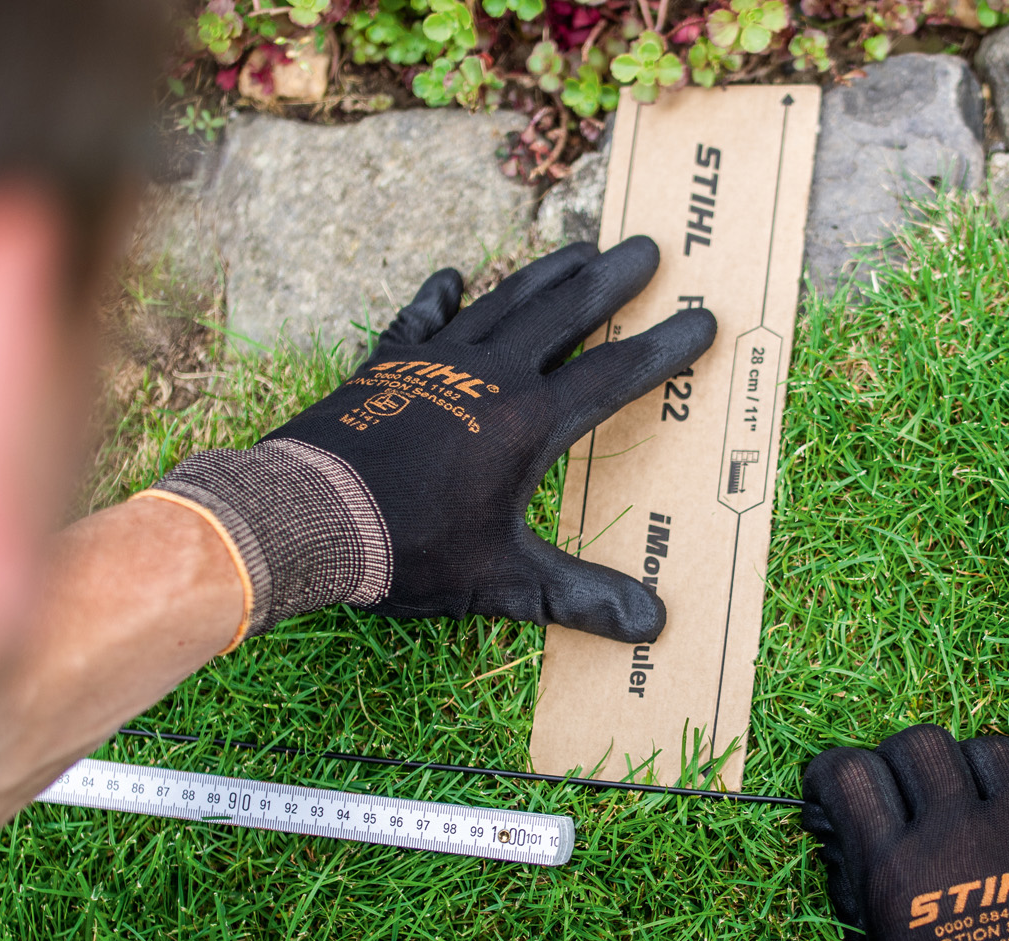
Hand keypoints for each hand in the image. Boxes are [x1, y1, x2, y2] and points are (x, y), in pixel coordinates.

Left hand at [144, 238, 713, 645]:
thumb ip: (577, 596)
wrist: (304, 515)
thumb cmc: (407, 548)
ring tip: (577, 247)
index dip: (663, 348)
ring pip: (502, 301)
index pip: (614, 375)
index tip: (704, 319)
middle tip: (647, 246)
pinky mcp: (386, 364)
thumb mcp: (501, 582)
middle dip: (610, 280)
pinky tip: (451, 276)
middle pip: (563, 312)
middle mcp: (490, 375)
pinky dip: (440, 296)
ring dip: (544, 273)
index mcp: (529, 422)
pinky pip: (421, 317)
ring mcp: (435, 361)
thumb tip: (652, 625)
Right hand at [801, 725, 1008, 940]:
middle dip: (899, 764)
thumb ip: (852, 888)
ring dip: (968, 768)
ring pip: (991, 749)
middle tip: (903, 795)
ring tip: (968, 799)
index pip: (850, 774)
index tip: (836, 789)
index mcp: (897, 872)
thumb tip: (835, 831)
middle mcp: (961, 837)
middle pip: (920, 745)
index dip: (832, 774)